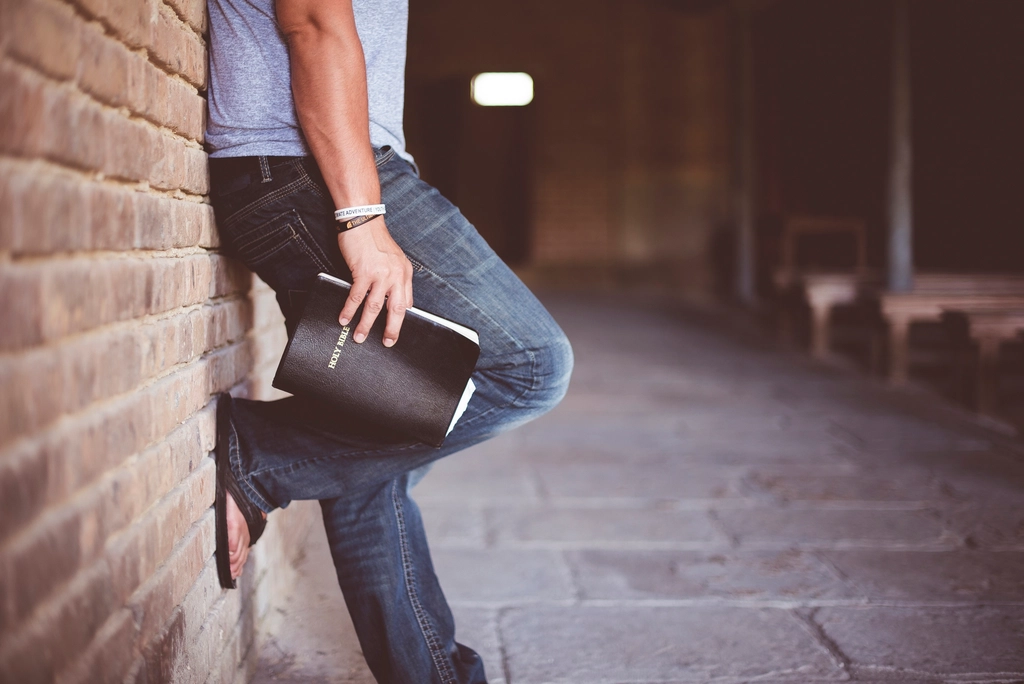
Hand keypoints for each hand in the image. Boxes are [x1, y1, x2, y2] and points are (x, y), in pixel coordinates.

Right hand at [336, 218, 413, 346]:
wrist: (363, 220)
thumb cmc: (375, 239)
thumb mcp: (395, 259)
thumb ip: (397, 279)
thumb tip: (397, 302)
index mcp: (404, 274)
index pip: (406, 303)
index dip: (400, 320)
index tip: (395, 333)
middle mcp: (396, 275)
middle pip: (395, 310)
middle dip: (391, 329)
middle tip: (387, 343)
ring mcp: (380, 275)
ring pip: (374, 307)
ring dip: (365, 325)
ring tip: (359, 337)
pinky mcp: (363, 272)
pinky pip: (356, 297)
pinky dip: (349, 310)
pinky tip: (344, 318)